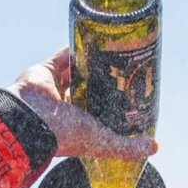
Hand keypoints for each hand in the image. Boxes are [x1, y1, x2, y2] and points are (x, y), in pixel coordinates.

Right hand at [8, 48, 157, 160]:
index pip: (100, 114)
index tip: (130, 93)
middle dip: (104, 81)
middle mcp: (67, 109)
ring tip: (110, 52)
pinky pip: (62, 57)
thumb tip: (155, 146)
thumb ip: (127, 147)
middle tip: (124, 68)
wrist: (32, 118)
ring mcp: (56, 89)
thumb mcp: (102, 142)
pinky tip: (90, 40)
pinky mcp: (47, 71)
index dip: (114, 105)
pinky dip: (74, 48)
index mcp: (79, 127)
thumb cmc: (66, 135)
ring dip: (91, 64)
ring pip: (77, 73)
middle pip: (90, 91)